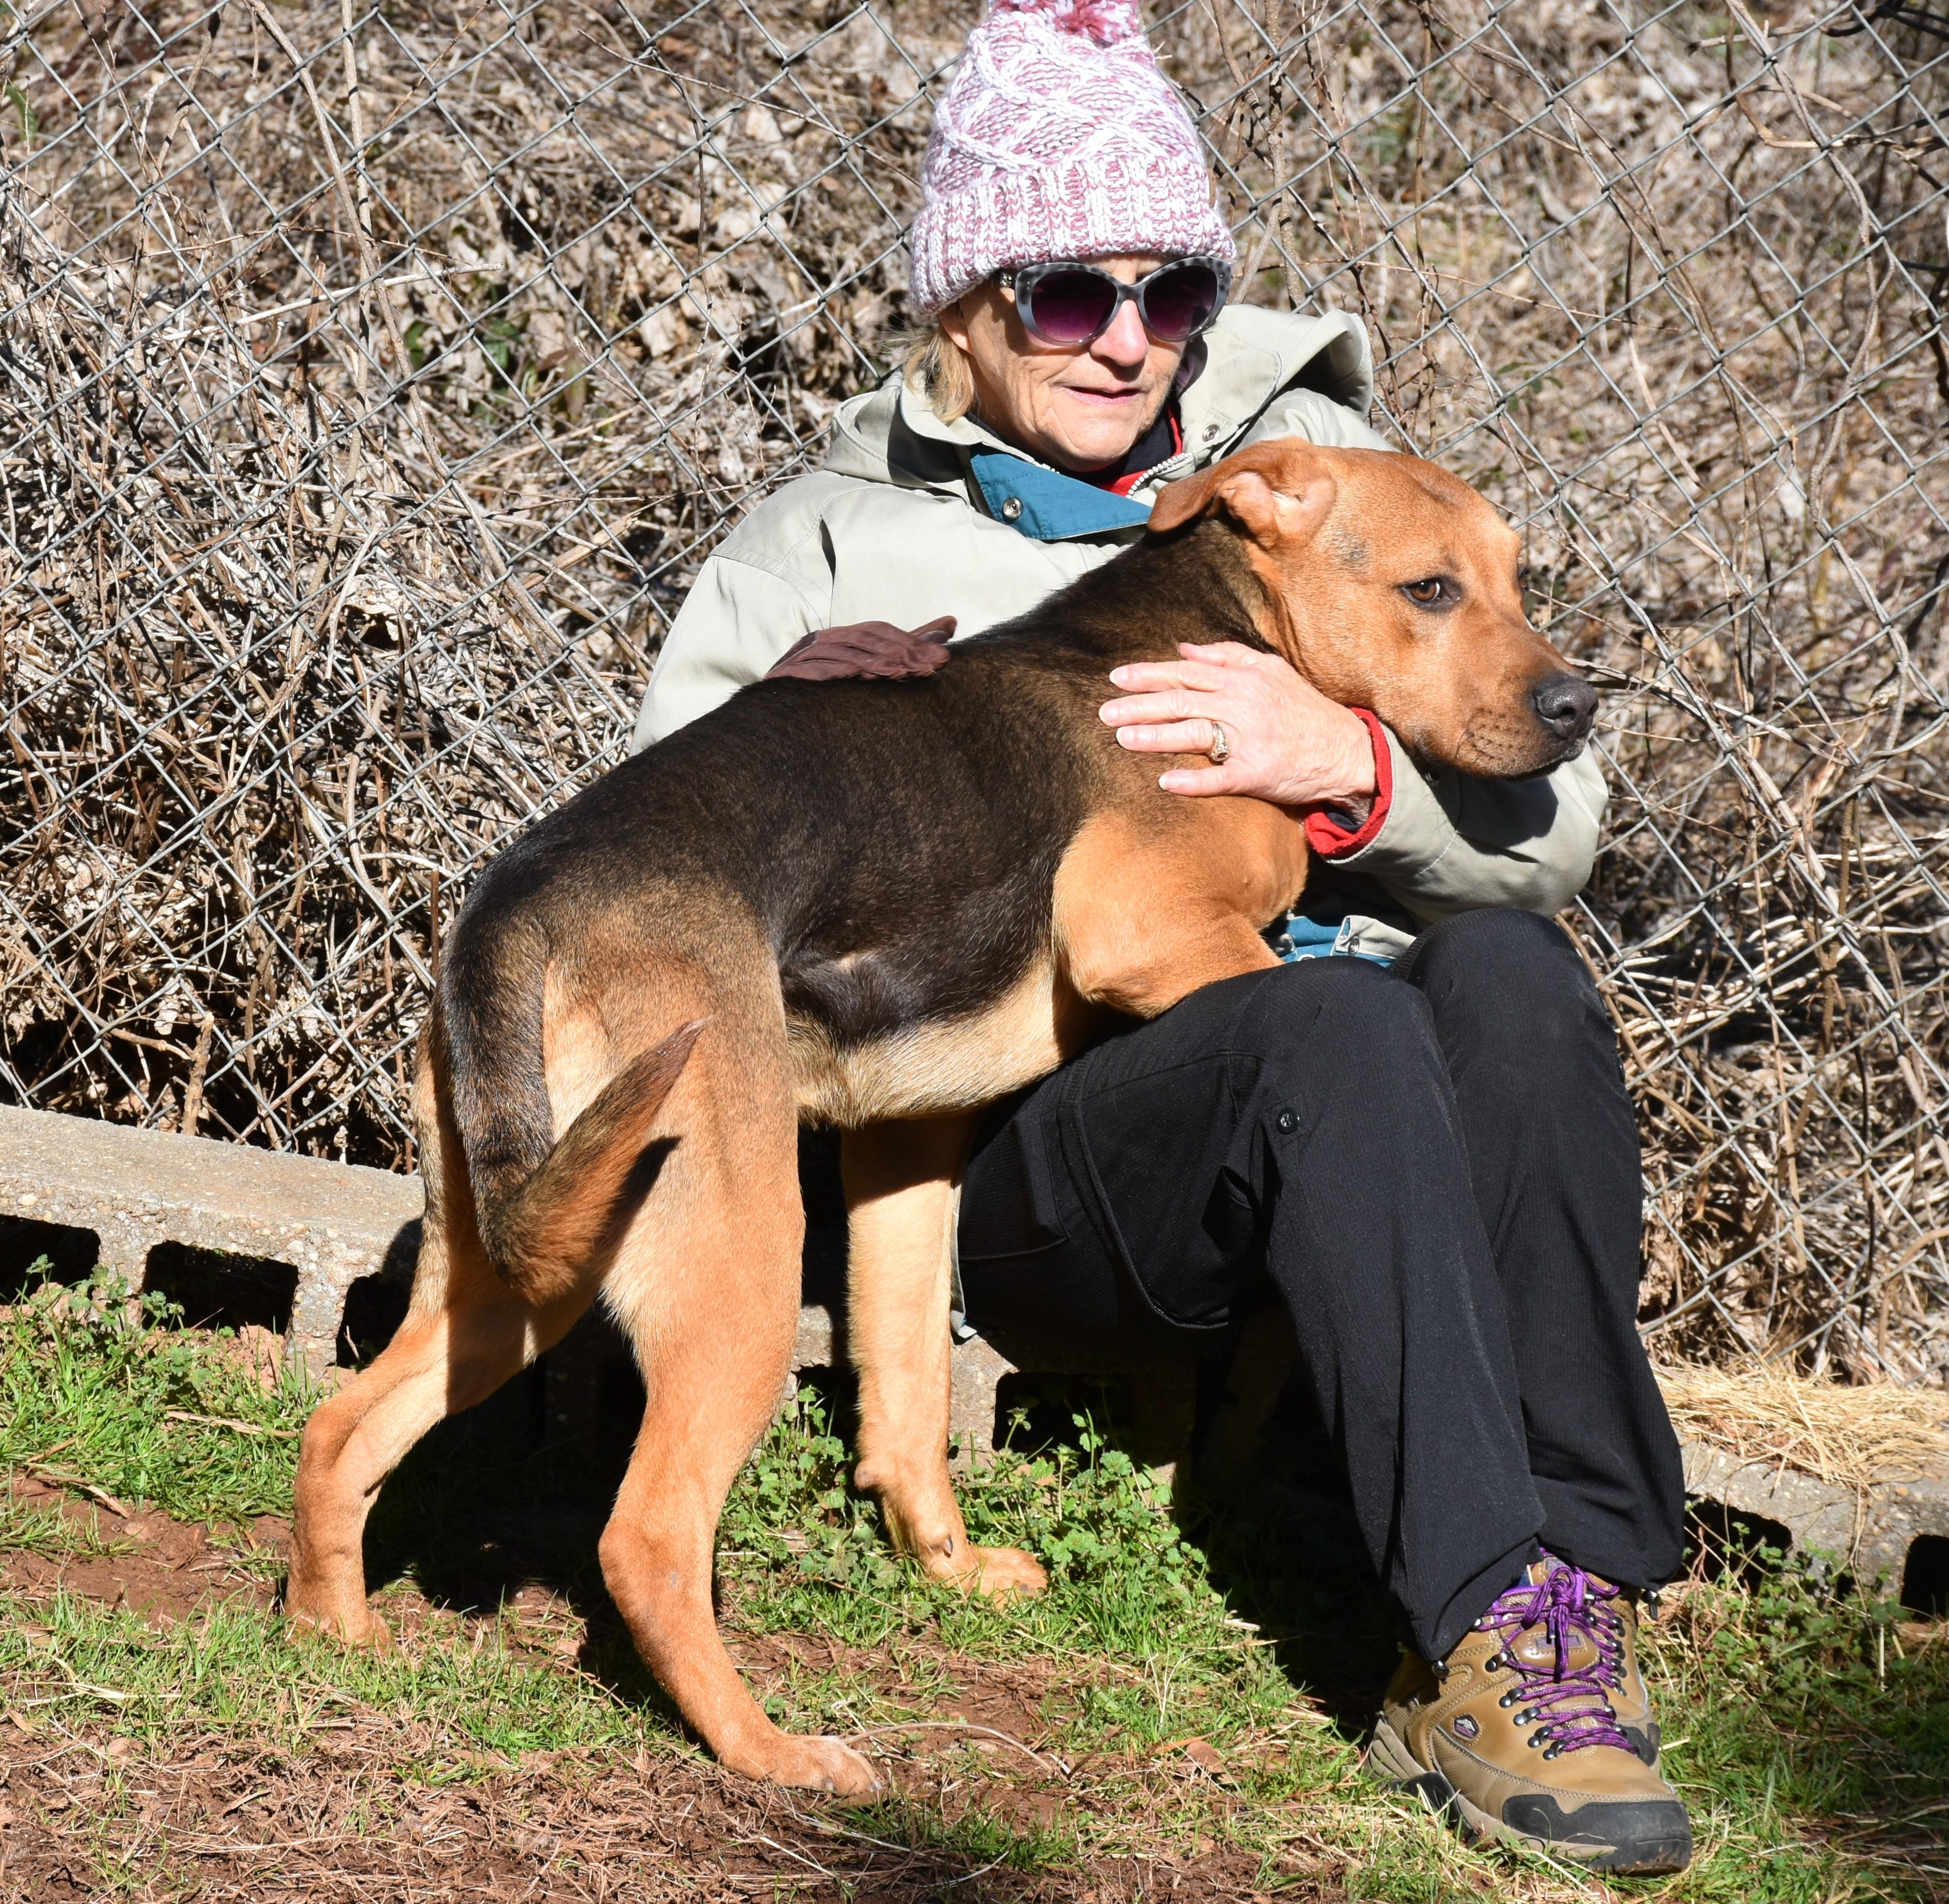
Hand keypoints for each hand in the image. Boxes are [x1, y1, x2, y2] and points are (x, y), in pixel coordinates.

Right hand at [766, 616, 955, 681]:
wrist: (775, 725)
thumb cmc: (827, 694)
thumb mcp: (874, 666)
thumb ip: (909, 646)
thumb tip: (951, 620)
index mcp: (840, 637)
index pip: (879, 631)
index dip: (911, 642)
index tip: (943, 659)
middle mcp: (820, 641)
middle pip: (864, 637)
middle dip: (900, 651)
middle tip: (931, 668)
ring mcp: (800, 657)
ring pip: (842, 651)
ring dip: (874, 661)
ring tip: (903, 673)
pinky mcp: (785, 676)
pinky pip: (812, 670)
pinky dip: (834, 670)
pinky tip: (855, 676)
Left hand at [1098, 641, 1378, 810]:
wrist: (1347, 750)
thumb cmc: (1304, 710)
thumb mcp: (1272, 671)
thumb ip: (1227, 656)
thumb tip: (1183, 649)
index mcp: (1244, 679)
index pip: (1187, 674)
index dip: (1149, 674)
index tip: (1117, 677)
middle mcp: (1245, 705)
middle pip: (1183, 701)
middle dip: (1140, 705)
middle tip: (1104, 712)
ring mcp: (1251, 741)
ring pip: (1195, 734)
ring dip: (1156, 737)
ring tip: (1122, 739)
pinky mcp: (1258, 774)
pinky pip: (1220, 779)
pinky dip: (1193, 781)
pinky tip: (1165, 781)